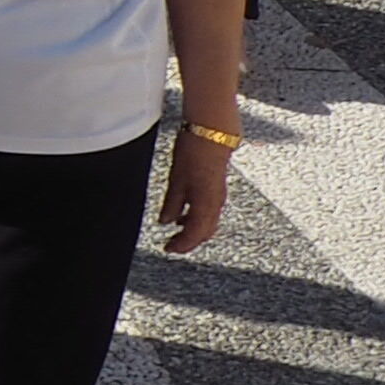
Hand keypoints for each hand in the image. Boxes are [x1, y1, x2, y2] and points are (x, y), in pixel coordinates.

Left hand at [156, 127, 231, 254]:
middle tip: (171, 245)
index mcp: (206, 204)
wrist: (212, 135)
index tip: (168, 249)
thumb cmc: (193, 154)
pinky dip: (197, 219)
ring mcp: (219, 196)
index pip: (195, 234)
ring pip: (208, 223)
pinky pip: (209, 211)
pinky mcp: (218, 189)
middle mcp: (216, 203)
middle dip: (188, 241)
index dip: (182, 245)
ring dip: (193, 231)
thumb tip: (166, 222)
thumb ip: (172, 204)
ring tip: (175, 232)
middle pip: (204, 232)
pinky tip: (184, 216)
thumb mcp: (176, 181)